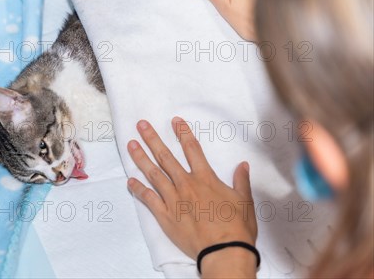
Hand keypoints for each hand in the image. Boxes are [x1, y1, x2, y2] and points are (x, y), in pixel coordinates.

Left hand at [127, 118, 256, 261]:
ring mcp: (173, 199)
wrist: (224, 252)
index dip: (183, 133)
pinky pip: (148, 199)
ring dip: (141, 158)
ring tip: (130, 144)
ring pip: (153, 174)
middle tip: (141, 125)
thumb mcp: (244, 201)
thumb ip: (241, 181)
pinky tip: (129, 181)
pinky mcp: (165, 215)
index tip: (174, 121)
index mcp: (205, 179)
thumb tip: (243, 165)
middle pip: (166, 157)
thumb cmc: (236, 228)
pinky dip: (138, 189)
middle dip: (152, 139)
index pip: (192, 149)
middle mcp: (186, 185)